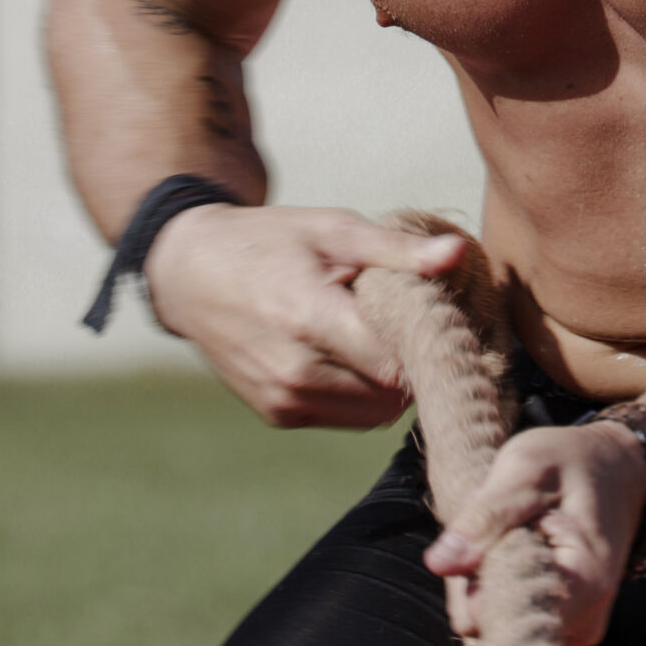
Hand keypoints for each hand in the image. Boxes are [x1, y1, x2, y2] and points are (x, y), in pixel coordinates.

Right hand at [145, 204, 464, 429]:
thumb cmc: (267, 242)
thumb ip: (395, 249)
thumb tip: (456, 254)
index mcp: (306, 315)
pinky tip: (357, 355)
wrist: (189, 274)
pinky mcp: (278, 414)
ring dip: (392, 384)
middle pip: (392, 393)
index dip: (428, 344)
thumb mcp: (330, 228)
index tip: (442, 317)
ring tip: (384, 338)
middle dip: (415, 364)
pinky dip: (364, 394)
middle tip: (418, 326)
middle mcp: (292, 370)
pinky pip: (348, 417)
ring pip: (375, 413)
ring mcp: (281, 399)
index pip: (395, 361)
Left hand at [423, 419, 645, 645]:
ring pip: (496, 617)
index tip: (501, 524)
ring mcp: (576, 628)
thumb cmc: (574, 460)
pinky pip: (513, 611)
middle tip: (510, 519)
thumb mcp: (525, 470)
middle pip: (488, 622)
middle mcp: (583, 623)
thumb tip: (438, 565)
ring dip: (494, 568)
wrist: (621, 465)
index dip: (475, 570)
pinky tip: (527, 539)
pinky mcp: (568, 623)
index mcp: (581, 586)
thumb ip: (484, 518)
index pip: (488, 616)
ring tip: (522, 525)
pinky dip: (507, 574)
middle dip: (483, 567)